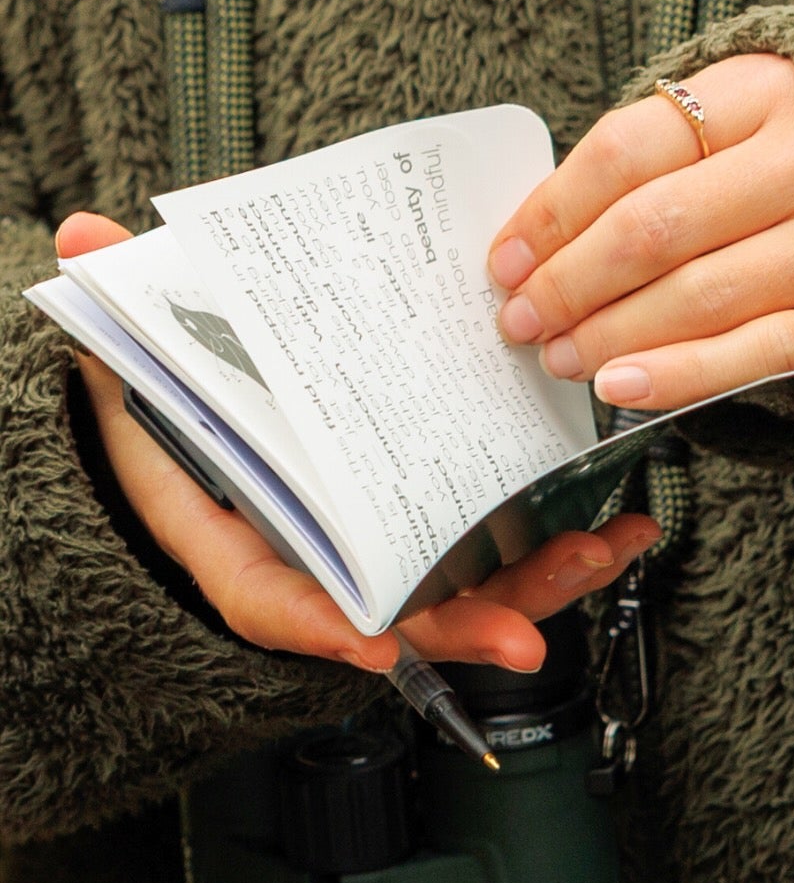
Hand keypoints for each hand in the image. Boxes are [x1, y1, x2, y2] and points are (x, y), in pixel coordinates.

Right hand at [55, 213, 658, 674]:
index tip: (373, 643)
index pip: (277, 601)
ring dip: (544, 586)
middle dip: (466, 629)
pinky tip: (621, 529)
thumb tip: (82, 239)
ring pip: (472, 597)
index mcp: (248, 545)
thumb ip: (120, 310)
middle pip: (402, 619)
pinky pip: (509, 558)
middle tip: (523, 638)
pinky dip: (564, 546)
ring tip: (605, 553)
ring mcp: (393, 555)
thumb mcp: (143, 366)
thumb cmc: (183, 418)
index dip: (323, 625)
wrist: (211, 431)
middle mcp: (330, 566)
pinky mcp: (446, 532)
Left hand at [489, 54, 793, 410]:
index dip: (551, 211)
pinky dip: (687, 374)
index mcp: (772, 86)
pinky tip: (627, 389)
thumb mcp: (760, 108)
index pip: (628, 148)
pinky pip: (767, 352)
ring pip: (703, 294)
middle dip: (569, 282)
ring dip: (613, 335)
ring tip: (561, 357)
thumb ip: (671, 147)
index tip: (506, 258)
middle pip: (655, 226)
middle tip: (521, 319)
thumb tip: (546, 229)